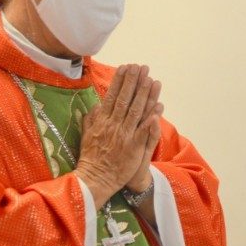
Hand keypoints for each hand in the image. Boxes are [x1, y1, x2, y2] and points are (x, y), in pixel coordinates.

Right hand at [75, 65, 160, 205]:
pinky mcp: (133, 147)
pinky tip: (158, 108)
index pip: (112, 96)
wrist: (95, 179)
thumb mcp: (86, 135)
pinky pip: (143, 131)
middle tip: (141, 67)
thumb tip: (95, 105)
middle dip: (134, 82)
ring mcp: (123, 135)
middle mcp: (113, 125)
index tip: (126, 67)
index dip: (120, 81)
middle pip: (125, 99)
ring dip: (144, 95)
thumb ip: (91, 119)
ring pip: (136, 111)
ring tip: (152, 80)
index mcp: (102, 121)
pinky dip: (150, 120)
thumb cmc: (91, 157)